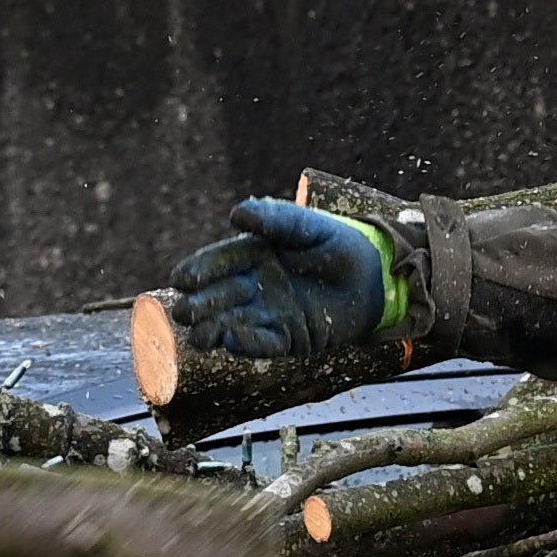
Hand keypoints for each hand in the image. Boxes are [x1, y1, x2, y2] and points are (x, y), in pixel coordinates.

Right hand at [161, 198, 406, 362]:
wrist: (376, 275)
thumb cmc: (338, 243)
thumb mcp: (307, 226)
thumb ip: (274, 219)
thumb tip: (235, 214)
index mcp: (255, 256)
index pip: (221, 262)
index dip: (200, 270)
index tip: (180, 278)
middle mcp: (258, 286)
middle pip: (222, 295)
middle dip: (201, 304)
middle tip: (182, 311)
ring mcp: (273, 313)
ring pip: (236, 322)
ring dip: (215, 329)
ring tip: (198, 335)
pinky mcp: (292, 337)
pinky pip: (266, 342)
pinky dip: (248, 343)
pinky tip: (231, 340)